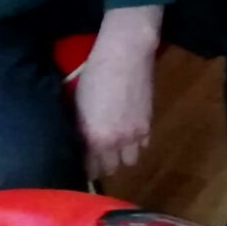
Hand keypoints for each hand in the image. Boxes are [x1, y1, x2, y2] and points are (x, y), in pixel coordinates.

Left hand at [75, 6, 161, 179]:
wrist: (125, 56)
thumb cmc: (94, 76)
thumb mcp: (77, 105)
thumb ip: (80, 130)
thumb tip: (78, 143)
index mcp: (93, 139)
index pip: (89, 169)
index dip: (85, 167)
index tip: (82, 161)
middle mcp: (115, 142)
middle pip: (111, 169)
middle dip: (104, 164)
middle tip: (98, 153)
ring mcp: (135, 134)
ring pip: (130, 161)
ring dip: (122, 155)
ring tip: (116, 144)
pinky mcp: (149, 124)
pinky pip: (143, 145)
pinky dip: (137, 142)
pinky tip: (130, 130)